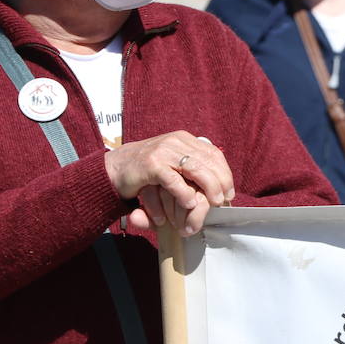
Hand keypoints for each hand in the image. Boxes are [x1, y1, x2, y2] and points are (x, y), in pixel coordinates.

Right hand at [105, 131, 233, 235]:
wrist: (115, 168)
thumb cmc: (146, 171)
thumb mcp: (172, 165)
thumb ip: (190, 169)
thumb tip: (217, 184)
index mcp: (184, 140)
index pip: (213, 153)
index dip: (224, 173)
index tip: (229, 191)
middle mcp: (175, 142)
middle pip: (208, 161)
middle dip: (219, 182)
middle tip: (224, 200)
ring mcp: (163, 151)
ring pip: (194, 168)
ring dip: (208, 187)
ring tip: (213, 203)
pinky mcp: (150, 164)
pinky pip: (172, 179)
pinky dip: (183, 192)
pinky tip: (190, 203)